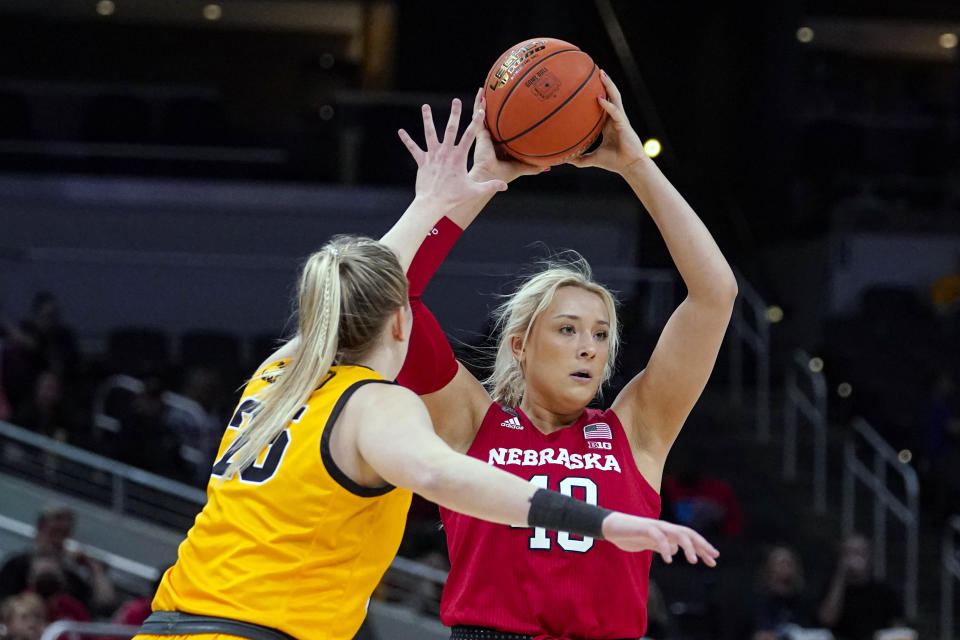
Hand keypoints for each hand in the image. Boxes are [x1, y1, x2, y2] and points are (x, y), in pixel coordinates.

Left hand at [398, 98, 506, 209]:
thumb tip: (505, 185)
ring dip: (427, 119)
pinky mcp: (422, 161)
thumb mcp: (474, 191)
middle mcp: (445, 153)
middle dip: (454, 114)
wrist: (432, 203)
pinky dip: (407, 140)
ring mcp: (432, 156)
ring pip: (429, 133)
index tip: (480, 111)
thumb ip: (490, 186)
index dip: (475, 123)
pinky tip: (401, 131)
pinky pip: (413, 148)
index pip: (469, 136)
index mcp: (458, 157)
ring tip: (425, 106)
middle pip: (450, 129)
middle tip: (456, 100)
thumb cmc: (453, 197)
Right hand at [466, 87, 543, 184]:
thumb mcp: (522, 167)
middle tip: (496, 93)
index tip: (511, 108)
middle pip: (491, 119)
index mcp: (499, 145)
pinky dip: (479, 105)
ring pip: (482, 115)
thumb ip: (533, 166)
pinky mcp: (480, 134)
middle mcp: (491, 139)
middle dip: (492, 107)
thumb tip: (549, 167)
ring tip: (484, 88)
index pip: (502, 130)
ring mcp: (484, 135)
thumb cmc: (504, 175)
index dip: (504, 120)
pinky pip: (478, 116)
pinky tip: (482, 94)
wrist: (490, 178)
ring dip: (483, 102)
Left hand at [566, 70, 647, 174]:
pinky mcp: (624, 125)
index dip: (597, 92)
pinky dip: (607, 105)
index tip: (587, 82)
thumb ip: (580, 158)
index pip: (603, 103)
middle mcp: (615, 118)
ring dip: (608, 85)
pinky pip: (615, 112)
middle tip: (594, 70)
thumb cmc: (614, 162)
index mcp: (608, 123)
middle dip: (604, 82)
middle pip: (610, 95)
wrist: (630, 167)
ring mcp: (620, 119)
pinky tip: (599, 98)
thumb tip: (565, 160)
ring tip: (601, 73)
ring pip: (615, 98)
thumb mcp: (593, 159)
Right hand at [602, 512, 718, 565]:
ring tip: (693, 561)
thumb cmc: (630, 534)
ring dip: (688, 546)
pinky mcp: (645, 528)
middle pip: (688, 533)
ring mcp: (655, 526)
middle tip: (713, 558)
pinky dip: (665, 547)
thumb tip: (676, 549)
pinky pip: (658, 537)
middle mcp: (664, 527)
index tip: (714, 558)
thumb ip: (663, 545)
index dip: (703, 546)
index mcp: (667, 531)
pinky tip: (669, 559)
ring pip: (677, 533)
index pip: (689, 537)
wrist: (611, 526)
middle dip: (702, 546)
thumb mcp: (650, 543)